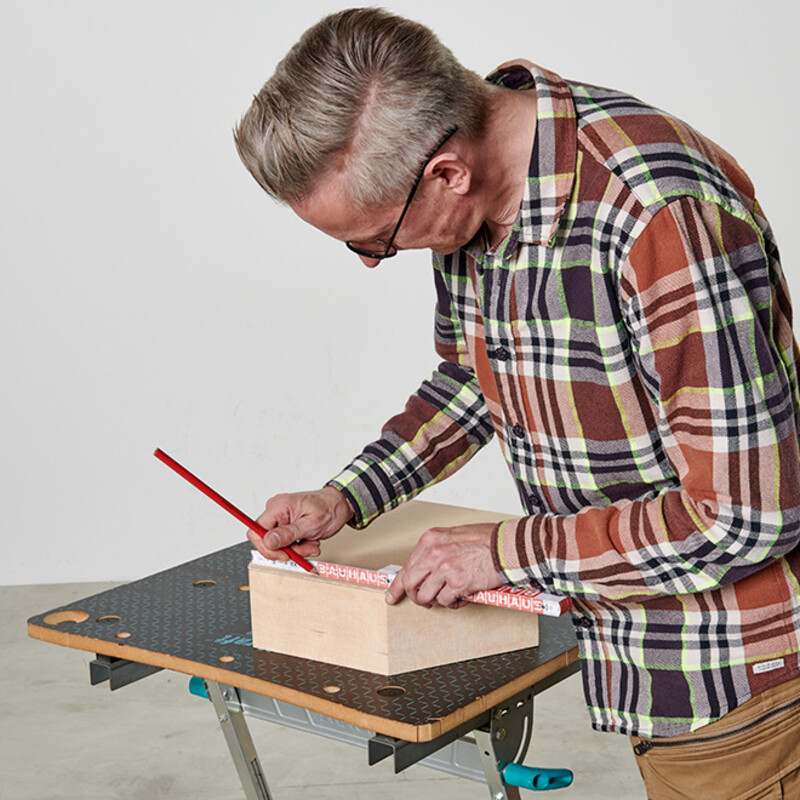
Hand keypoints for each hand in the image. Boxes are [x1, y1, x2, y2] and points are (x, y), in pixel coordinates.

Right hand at [247, 486, 353, 560]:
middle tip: (304, 550)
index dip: (266, 547)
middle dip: (287, 549)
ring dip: (296, 549)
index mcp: (279, 506)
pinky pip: (285, 540)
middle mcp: (276, 510)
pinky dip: (297, 545)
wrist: (340, 504)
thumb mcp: (312, 524)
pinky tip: (310, 541)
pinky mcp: (286, 522)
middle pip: (267, 539)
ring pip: (278, 543)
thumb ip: (289, 533)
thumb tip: (268, 541)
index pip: (256, 531)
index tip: (284, 554)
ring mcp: (281, 516)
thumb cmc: (330, 508)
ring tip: (312, 544)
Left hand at [385, 523, 503, 608]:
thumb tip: (426, 570)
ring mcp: (444, 569)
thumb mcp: (453, 537)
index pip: (406, 566)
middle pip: (411, 584)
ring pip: (426, 596)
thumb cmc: (486, 540)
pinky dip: (453, 604)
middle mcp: (433, 553)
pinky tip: (461, 597)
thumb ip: (436, 552)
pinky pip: (446, 602)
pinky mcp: (457, 583)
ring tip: (448, 597)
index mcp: (430, 540)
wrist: (507, 545)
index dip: (397, 585)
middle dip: (416, 596)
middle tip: (425, 601)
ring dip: (436, 601)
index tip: (392, 595)